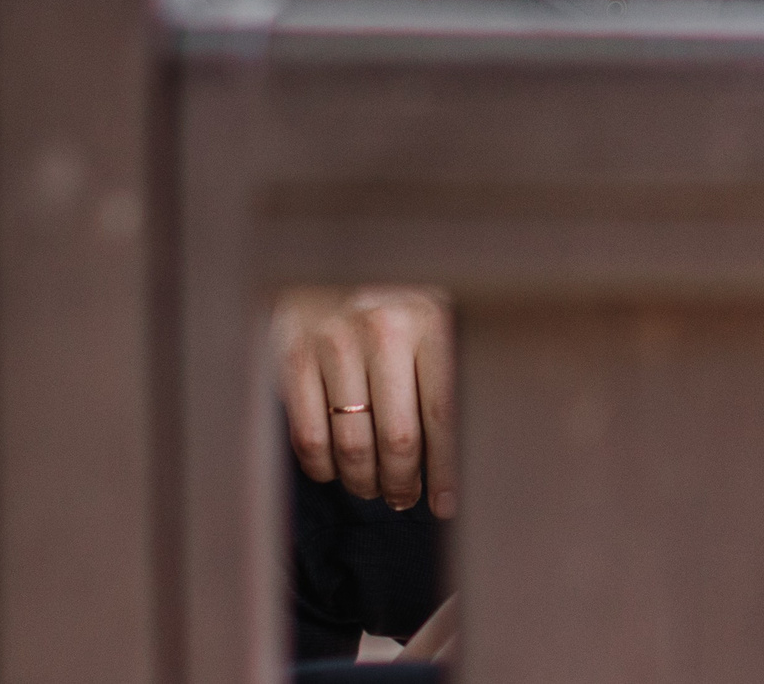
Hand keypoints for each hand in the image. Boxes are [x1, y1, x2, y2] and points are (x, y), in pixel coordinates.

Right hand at [272, 285, 455, 516]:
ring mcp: (334, 341)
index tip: (447, 504)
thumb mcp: (437, 321)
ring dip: (364, 481)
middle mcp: (383, 328)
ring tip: (373, 488)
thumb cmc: (397, 303)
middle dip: (403, 483)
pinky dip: (323, 466)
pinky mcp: (292, 355)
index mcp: (433, 321)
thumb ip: (452, 374)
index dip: (447, 470)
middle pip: (398, 439)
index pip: (445, 415)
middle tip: (404, 498)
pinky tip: (335, 470)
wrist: (328, 260)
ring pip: (351, 445)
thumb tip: (471, 454)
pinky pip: (308, 435)